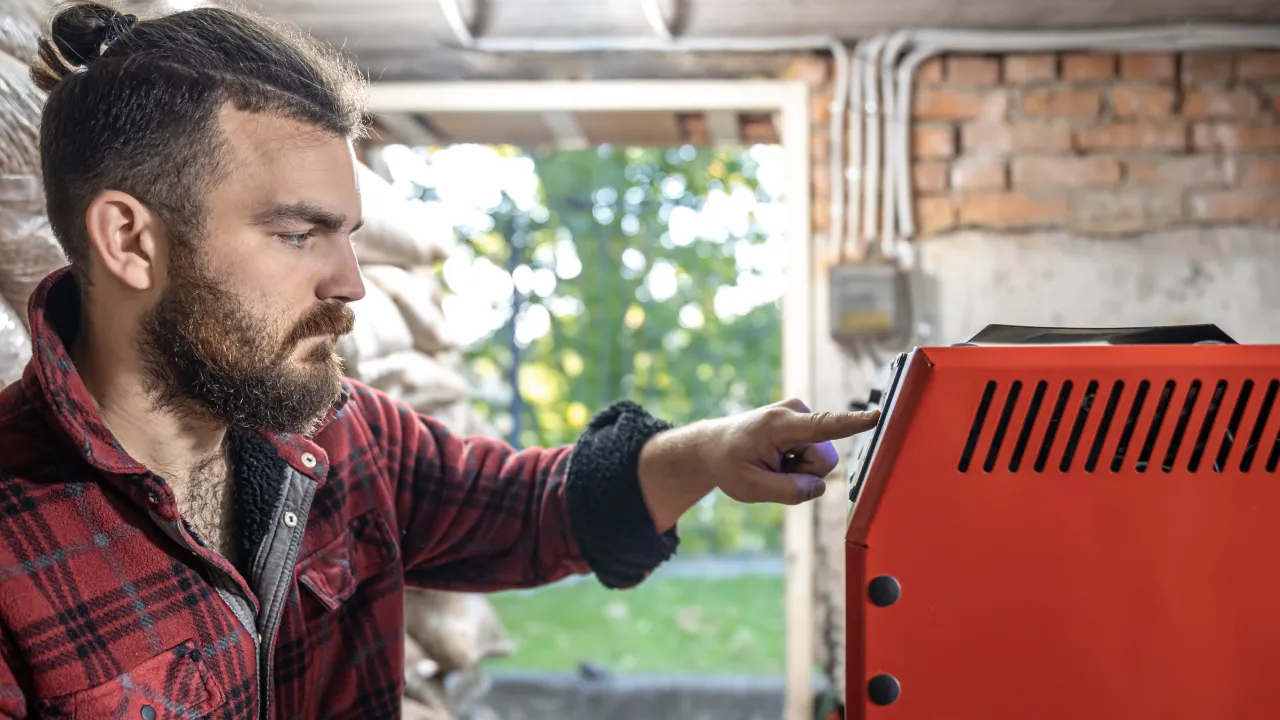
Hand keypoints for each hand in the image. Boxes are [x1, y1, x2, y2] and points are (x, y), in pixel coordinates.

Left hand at [638, 399, 880, 530]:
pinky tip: (778, 459)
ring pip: (821, 462)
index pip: (823, 426)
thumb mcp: (750, 488)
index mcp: (780, 424)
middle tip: (772, 471)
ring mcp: (802, 415)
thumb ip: (789, 492)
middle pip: (824, 461)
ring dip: (800, 471)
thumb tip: (819, 488)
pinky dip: (799, 465)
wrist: (715, 446)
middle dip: (804, 475)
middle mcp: (796, 412)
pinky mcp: (806, 424)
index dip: (852, 423)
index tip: (877, 415)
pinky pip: (816, 456)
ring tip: (773, 463)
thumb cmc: (729, 464)